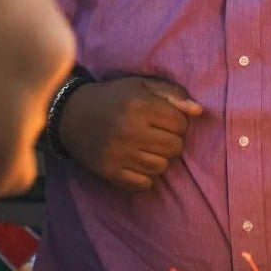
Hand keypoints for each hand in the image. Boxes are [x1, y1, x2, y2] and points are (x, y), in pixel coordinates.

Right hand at [57, 75, 203, 191]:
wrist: (71, 115)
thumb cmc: (113, 97)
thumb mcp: (142, 85)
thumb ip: (173, 94)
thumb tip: (199, 111)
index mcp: (140, 106)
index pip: (181, 124)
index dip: (176, 121)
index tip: (164, 119)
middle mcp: (130, 131)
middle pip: (175, 147)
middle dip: (171, 141)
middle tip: (156, 135)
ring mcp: (119, 154)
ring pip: (162, 167)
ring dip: (160, 159)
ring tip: (148, 148)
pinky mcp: (109, 172)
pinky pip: (144, 184)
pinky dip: (146, 176)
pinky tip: (137, 163)